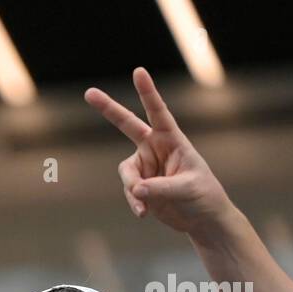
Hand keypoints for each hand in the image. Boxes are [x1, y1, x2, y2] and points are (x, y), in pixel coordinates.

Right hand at [84, 67, 231, 233]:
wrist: (201, 219)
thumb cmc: (203, 196)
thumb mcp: (186, 189)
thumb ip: (160, 188)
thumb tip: (135, 189)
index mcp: (173, 140)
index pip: (158, 112)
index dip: (147, 92)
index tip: (138, 72)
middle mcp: (155, 149)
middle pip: (127, 125)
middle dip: (108, 109)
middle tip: (89, 93)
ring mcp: (146, 167)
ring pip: (126, 173)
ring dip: (132, 189)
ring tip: (143, 207)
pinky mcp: (139, 185)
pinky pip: (129, 191)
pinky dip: (134, 202)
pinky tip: (144, 213)